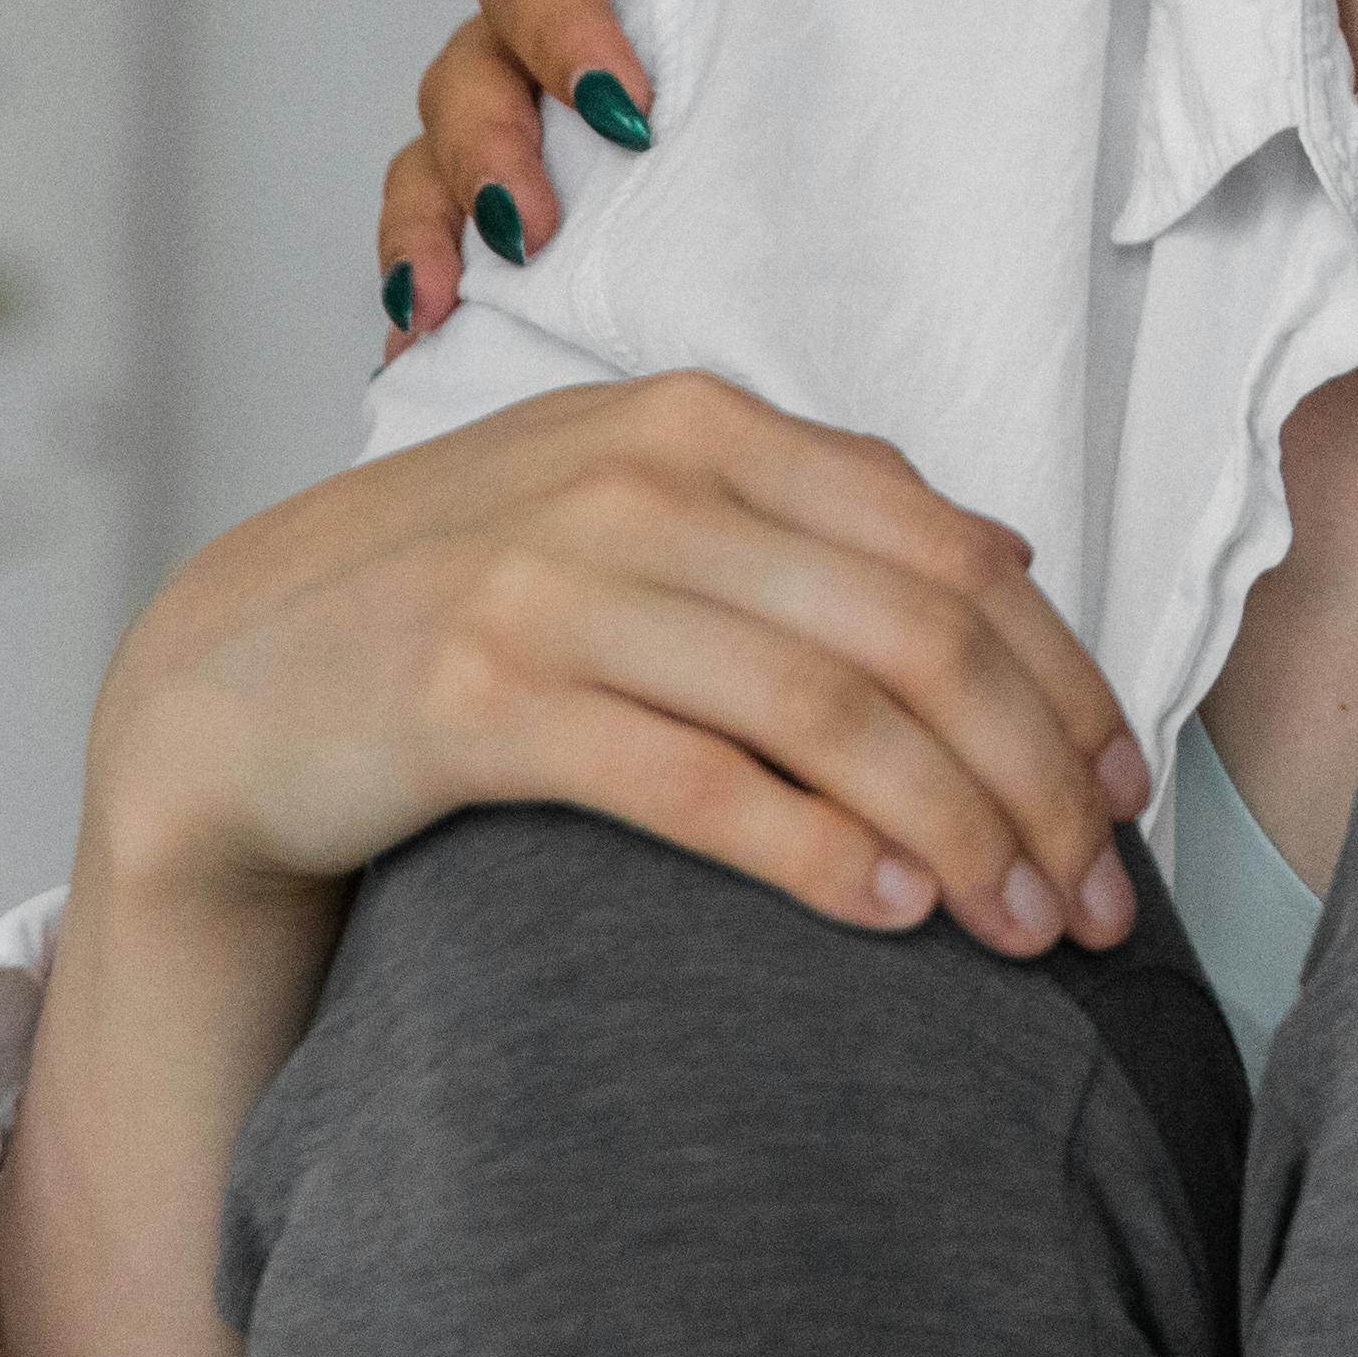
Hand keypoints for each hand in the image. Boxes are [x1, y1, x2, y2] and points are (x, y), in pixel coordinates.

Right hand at [93, 369, 1146, 957]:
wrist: (231, 674)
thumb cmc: (466, 600)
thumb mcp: (633, 508)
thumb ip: (801, 516)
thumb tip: (1007, 563)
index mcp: (705, 423)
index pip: (953, 557)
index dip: (1064, 685)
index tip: (1125, 798)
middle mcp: (641, 480)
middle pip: (917, 640)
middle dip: (1035, 781)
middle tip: (1100, 904)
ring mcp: (556, 581)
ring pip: (832, 714)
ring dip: (956, 835)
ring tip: (1025, 933)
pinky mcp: (480, 695)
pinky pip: (698, 780)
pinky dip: (816, 854)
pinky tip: (891, 916)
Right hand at [377, 0, 937, 341]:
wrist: (944, 6)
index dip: (559, 32)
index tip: (628, 111)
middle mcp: (570, 19)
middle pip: (469, 69)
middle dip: (480, 152)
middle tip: (531, 231)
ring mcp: (558, 115)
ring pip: (441, 157)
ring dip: (426, 229)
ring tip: (430, 311)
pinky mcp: (579, 200)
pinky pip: (471, 239)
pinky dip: (436, 288)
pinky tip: (422, 352)